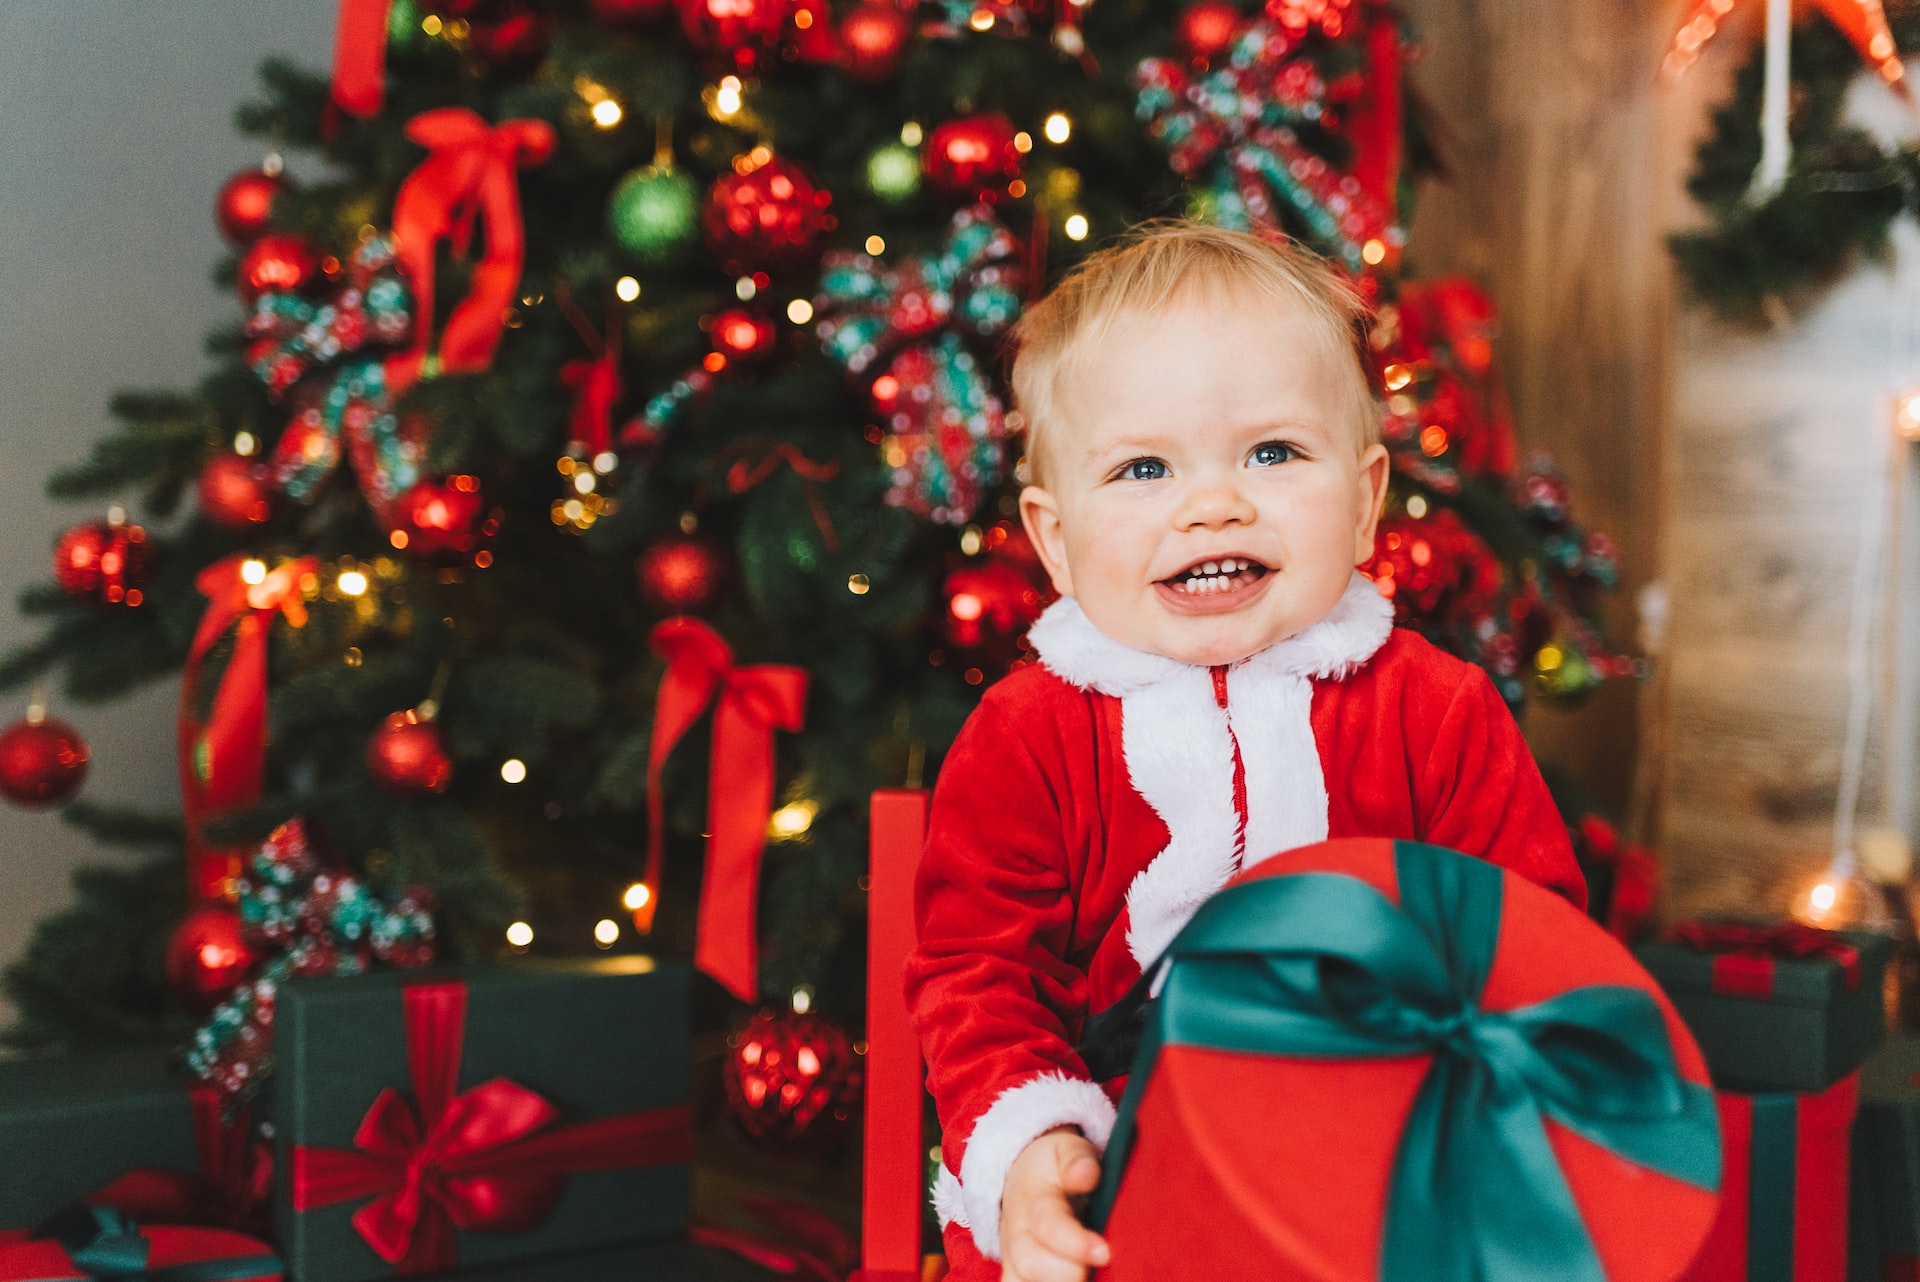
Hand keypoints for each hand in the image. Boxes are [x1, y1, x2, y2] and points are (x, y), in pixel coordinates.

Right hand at [999, 1127, 1111, 1281]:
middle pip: (1029, 1263)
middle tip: (1098, 1270)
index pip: (1049, 1224)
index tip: (1104, 1252)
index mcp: (1033, 1199)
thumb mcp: (1067, 1150)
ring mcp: (1013, 1258)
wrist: (1023, 1180)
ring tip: (1085, 1280)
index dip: (1075, 1243)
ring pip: (1017, 1281)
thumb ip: (1076, 1160)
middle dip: (1065, 1274)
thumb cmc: (1055, 1168)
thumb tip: (1085, 1174)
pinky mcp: (1015, 1275)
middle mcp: (1017, 1233)